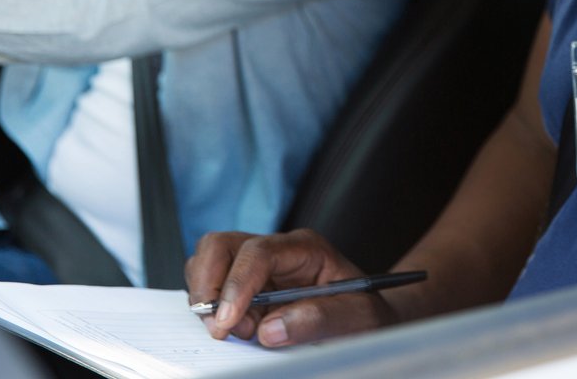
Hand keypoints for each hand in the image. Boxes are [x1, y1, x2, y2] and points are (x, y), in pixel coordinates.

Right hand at [186, 229, 400, 346]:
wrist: (368, 316)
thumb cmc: (366, 311)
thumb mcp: (360, 317)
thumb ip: (322, 319)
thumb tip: (271, 330)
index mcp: (306, 248)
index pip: (258, 252)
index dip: (237, 285)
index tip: (228, 321)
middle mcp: (276, 250)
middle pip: (220, 246)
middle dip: (209, 286)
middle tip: (221, 327)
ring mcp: (256, 266)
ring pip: (207, 263)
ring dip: (210, 300)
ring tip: (241, 329)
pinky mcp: (244, 285)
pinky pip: (211, 288)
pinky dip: (213, 310)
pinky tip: (240, 328)